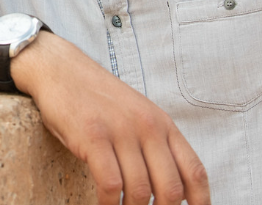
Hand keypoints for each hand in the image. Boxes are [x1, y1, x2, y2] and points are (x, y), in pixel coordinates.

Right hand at [14, 32, 208, 204]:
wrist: (61, 70)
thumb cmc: (97, 98)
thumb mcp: (136, 115)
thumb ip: (154, 144)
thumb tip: (170, 188)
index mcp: (163, 124)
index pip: (195, 172)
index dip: (200, 203)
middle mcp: (148, 127)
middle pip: (170, 189)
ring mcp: (120, 131)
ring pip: (139, 191)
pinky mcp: (93, 137)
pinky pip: (110, 184)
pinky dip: (108, 203)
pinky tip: (103, 204)